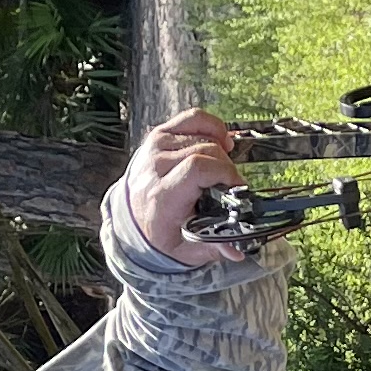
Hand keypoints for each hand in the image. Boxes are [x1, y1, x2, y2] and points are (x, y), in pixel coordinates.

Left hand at [117, 106, 241, 265]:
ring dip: (221, 151)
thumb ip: (211, 248)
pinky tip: (221, 141)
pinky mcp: (160, 135)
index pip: (197, 168)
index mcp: (162, 196)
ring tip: (223, 169)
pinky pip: (193, 119)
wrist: (132, 216)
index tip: (237, 186)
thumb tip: (236, 251)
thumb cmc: (158, 230)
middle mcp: (156, 166)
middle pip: (204, 150)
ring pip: (202, 135)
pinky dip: (212, 126)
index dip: (224, 172)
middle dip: (226, 166)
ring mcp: (157, 147)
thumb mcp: (184, 248)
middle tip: (231, 184)